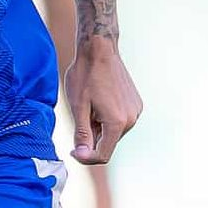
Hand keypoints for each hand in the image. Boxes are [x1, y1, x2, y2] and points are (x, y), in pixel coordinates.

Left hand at [66, 38, 141, 164]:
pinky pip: (119, 121)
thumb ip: (82, 134)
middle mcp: (131, 119)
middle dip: (92, 138)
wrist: (100, 50)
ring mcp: (135, 111)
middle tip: (80, 117)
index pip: (102, 155)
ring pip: (113, 132)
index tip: (72, 150)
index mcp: (117, 122)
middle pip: (108, 143)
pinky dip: (107, 118)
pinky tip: (99, 100)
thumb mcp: (78, 107)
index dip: (85, 157)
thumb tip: (83, 155)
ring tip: (90, 105)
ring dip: (99, 127)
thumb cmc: (85, 75)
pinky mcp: (136, 104)